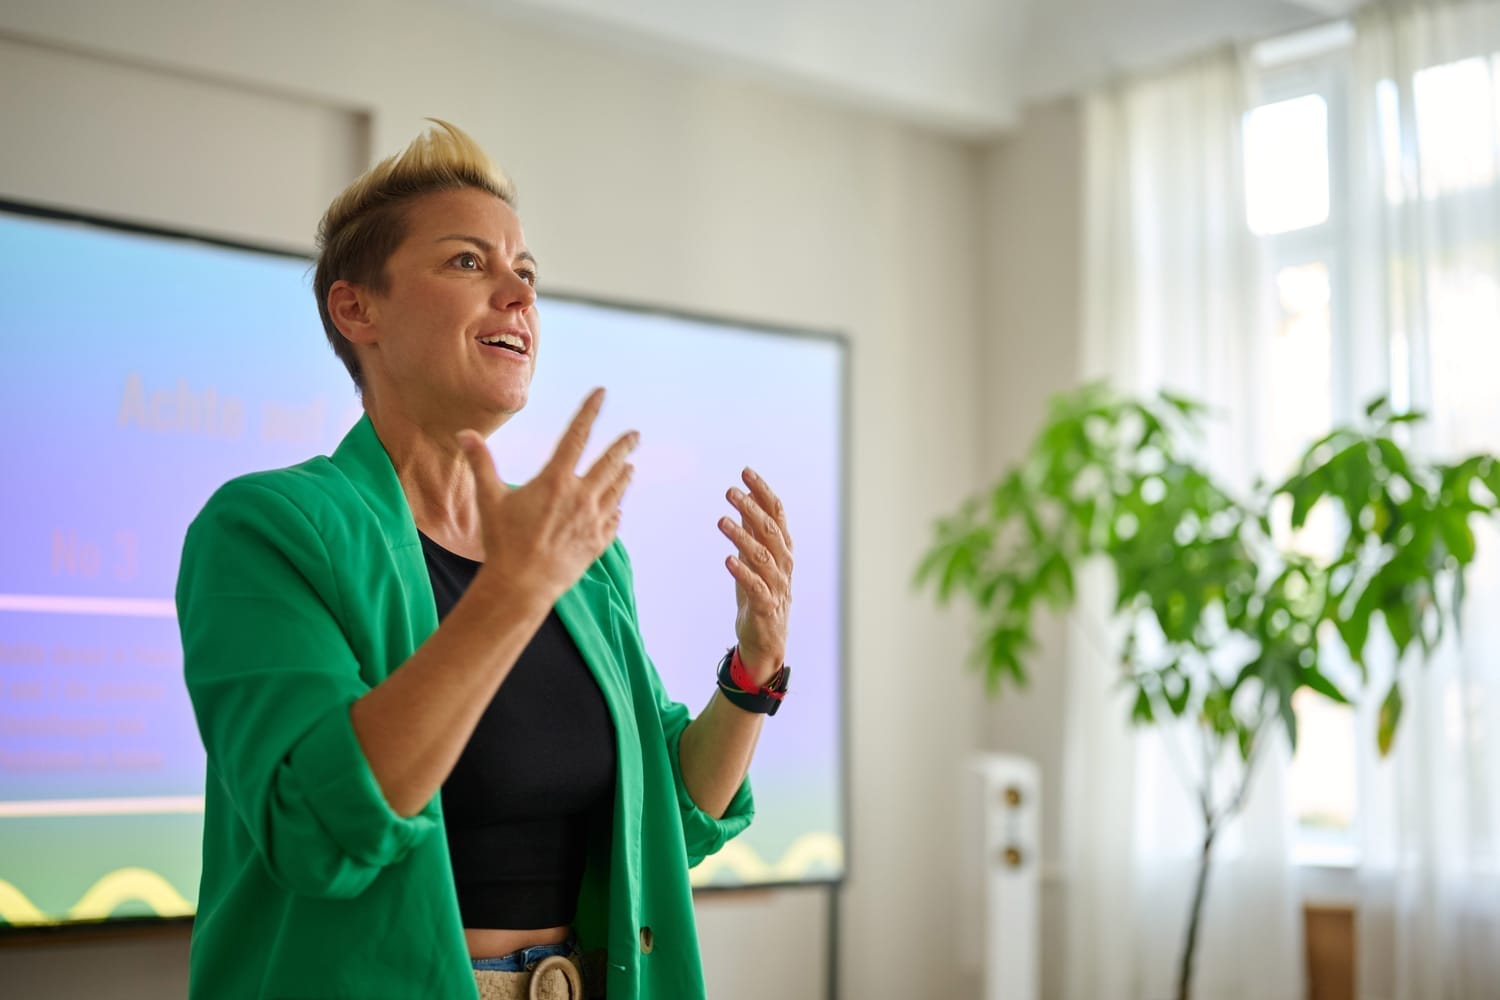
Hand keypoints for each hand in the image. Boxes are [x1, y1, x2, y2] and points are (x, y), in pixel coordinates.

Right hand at [458, 388, 636, 606]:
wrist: (522, 585)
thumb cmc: (503, 542)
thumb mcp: (489, 499)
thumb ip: (481, 463)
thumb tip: (465, 434)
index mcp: (556, 480)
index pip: (577, 436)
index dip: (589, 411)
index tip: (601, 393)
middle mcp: (581, 497)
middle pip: (609, 463)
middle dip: (624, 446)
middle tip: (635, 435)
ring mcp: (592, 521)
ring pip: (615, 491)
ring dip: (623, 477)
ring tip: (630, 468)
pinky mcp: (596, 543)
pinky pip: (612, 522)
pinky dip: (615, 512)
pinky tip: (617, 509)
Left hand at [719, 468, 792, 684]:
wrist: (766, 642)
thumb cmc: (759, 595)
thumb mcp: (755, 558)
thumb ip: (752, 531)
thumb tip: (743, 499)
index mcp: (783, 549)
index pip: (777, 514)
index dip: (763, 492)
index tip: (745, 472)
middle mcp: (784, 565)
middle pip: (770, 531)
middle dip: (751, 508)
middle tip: (730, 491)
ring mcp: (777, 586)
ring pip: (762, 557)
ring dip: (742, 537)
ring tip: (722, 520)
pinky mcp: (766, 608)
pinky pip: (756, 587)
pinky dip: (743, 573)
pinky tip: (727, 559)